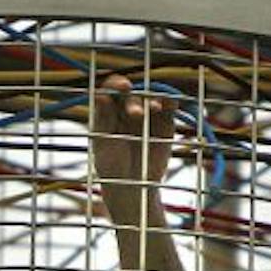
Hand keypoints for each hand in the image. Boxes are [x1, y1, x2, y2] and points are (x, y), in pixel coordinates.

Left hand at [90, 75, 178, 207]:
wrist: (133, 186)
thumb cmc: (111, 166)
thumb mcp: (104, 145)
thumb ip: (103, 121)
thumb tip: (100, 95)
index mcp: (109, 111)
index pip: (111, 90)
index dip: (117, 84)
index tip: (123, 86)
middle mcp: (128, 108)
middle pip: (133, 94)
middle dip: (134, 101)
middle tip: (136, 114)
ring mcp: (148, 114)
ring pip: (152, 97)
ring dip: (154, 99)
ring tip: (154, 109)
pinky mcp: (165, 122)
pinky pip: (169, 107)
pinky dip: (171, 102)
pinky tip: (171, 104)